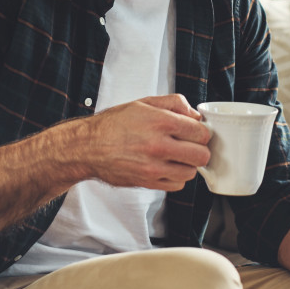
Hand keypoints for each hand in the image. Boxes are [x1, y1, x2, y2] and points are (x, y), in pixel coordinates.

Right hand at [80, 94, 210, 190]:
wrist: (88, 147)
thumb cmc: (113, 125)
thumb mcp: (143, 103)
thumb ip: (173, 103)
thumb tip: (194, 114)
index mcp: (160, 122)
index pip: (201, 132)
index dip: (201, 132)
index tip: (196, 132)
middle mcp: (159, 146)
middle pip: (201, 155)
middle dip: (199, 149)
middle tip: (190, 145)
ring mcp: (154, 167)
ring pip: (191, 172)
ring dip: (188, 165)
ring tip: (176, 156)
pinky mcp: (148, 182)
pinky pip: (177, 185)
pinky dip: (176, 177)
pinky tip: (166, 167)